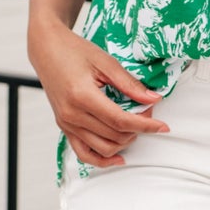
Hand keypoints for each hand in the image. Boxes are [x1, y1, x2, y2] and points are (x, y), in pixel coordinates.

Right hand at [28, 18, 169, 168]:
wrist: (47, 50)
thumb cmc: (74, 51)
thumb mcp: (106, 62)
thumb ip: (130, 84)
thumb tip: (153, 99)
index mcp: (82, 96)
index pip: (120, 121)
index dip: (145, 126)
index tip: (162, 126)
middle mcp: (72, 114)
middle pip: (114, 136)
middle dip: (137, 129)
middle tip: (147, 114)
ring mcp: (66, 124)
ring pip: (103, 149)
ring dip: (124, 142)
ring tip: (134, 127)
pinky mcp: (64, 127)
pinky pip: (84, 154)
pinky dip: (103, 159)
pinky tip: (119, 156)